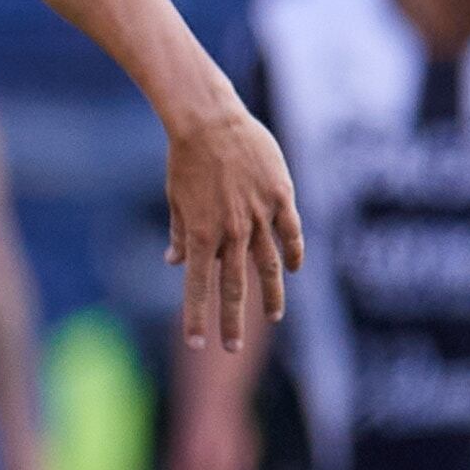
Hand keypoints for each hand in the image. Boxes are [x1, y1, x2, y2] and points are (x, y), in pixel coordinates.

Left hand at [162, 99, 300, 351]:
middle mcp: (231, 230)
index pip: (199, 286)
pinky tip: (294, 269)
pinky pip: (290, 232)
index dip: (197, 316)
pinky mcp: (280, 197)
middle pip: (234, 285)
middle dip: (231, 320)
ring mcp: (258, 215)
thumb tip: (175, 262)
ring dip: (269, 294)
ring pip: (268, 265)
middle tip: (232, 349)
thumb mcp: (176, 199)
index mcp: (201, 233)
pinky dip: (293, 252)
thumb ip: (180, 233)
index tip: (197, 344)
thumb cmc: (186, 160)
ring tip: (272, 317)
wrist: (209, 121)